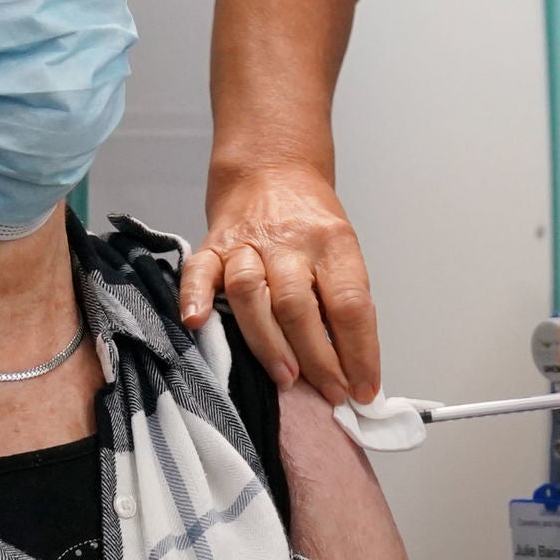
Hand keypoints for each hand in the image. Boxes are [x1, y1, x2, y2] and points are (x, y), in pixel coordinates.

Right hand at [180, 167, 381, 406]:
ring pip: (252, 292)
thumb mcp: (341, 250)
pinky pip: (199, 270)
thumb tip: (352, 365)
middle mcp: (290, 242)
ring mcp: (248, 242)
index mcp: (332, 243)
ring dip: (268, 342)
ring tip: (286, 378)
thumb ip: (341, 299)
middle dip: (318, 358)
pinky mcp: (214, 243)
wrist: (272, 165)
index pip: (350, 303)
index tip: (364, 388)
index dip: (360, 351)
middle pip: (300, 305)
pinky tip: (197, 322)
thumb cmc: (310, 221)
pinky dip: (195, 296)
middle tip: (330, 393)